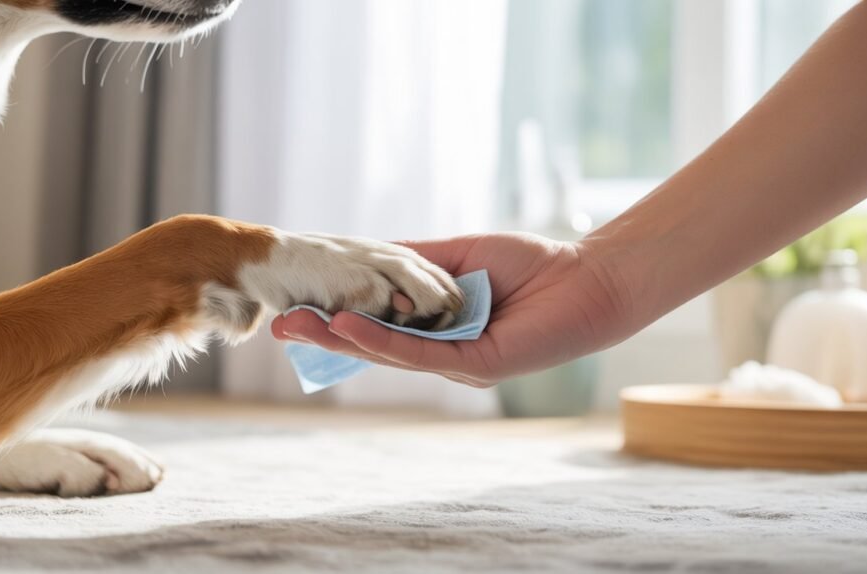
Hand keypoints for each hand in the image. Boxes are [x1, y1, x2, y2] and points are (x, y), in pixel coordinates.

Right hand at [270, 232, 630, 387]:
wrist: (588, 276)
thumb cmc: (532, 264)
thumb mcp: (458, 256)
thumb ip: (414, 261)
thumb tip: (368, 254)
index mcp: (438, 329)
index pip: (378, 327)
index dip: (336, 320)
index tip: (294, 308)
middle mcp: (444, 353)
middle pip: (375, 347)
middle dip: (326, 336)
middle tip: (278, 326)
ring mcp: (460, 364)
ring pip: (392, 354)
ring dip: (344, 340)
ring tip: (302, 326)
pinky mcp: (479, 366)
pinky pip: (424, 354)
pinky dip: (385, 340)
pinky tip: (350, 327)